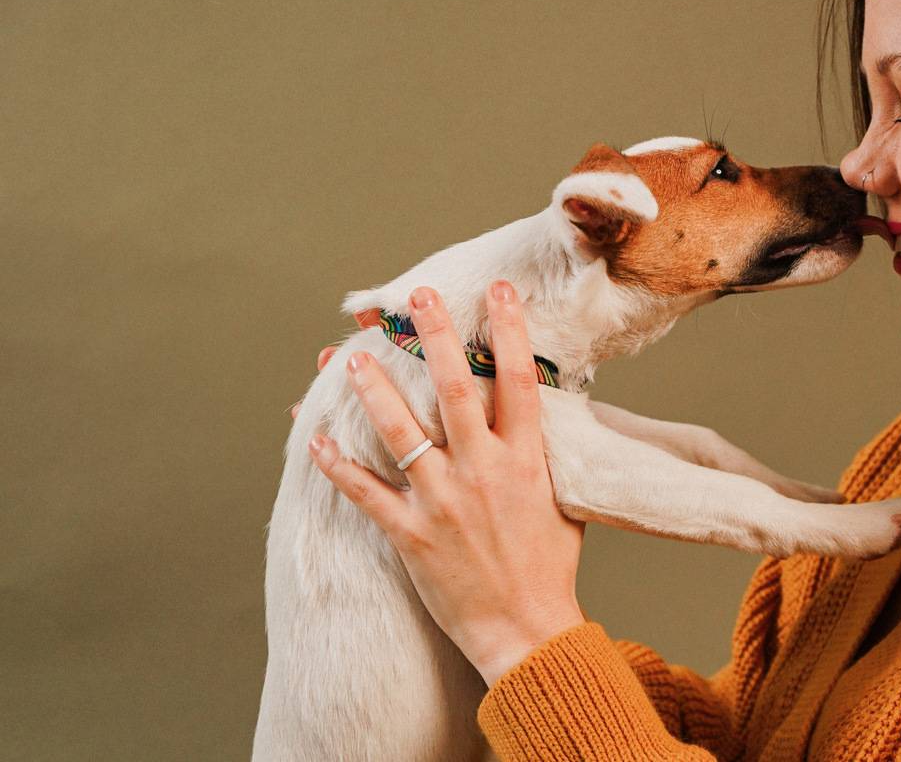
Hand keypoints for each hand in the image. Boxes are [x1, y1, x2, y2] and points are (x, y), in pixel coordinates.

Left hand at [305, 281, 586, 684]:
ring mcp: (444, 501)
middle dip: (435, 337)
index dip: (508, 331)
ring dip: (375, 391)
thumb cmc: (549, 567)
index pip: (517, 381)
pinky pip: (366, 493)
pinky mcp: (412, 534)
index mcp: (526, 460)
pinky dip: (338, 466)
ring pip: (401, 432)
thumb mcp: (563, 500)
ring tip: (351, 358)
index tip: (498, 292)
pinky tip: (317, 440)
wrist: (527, 629)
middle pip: (455, 390)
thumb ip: (545, 454)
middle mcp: (483, 471)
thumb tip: (538, 413)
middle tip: (419, 296)